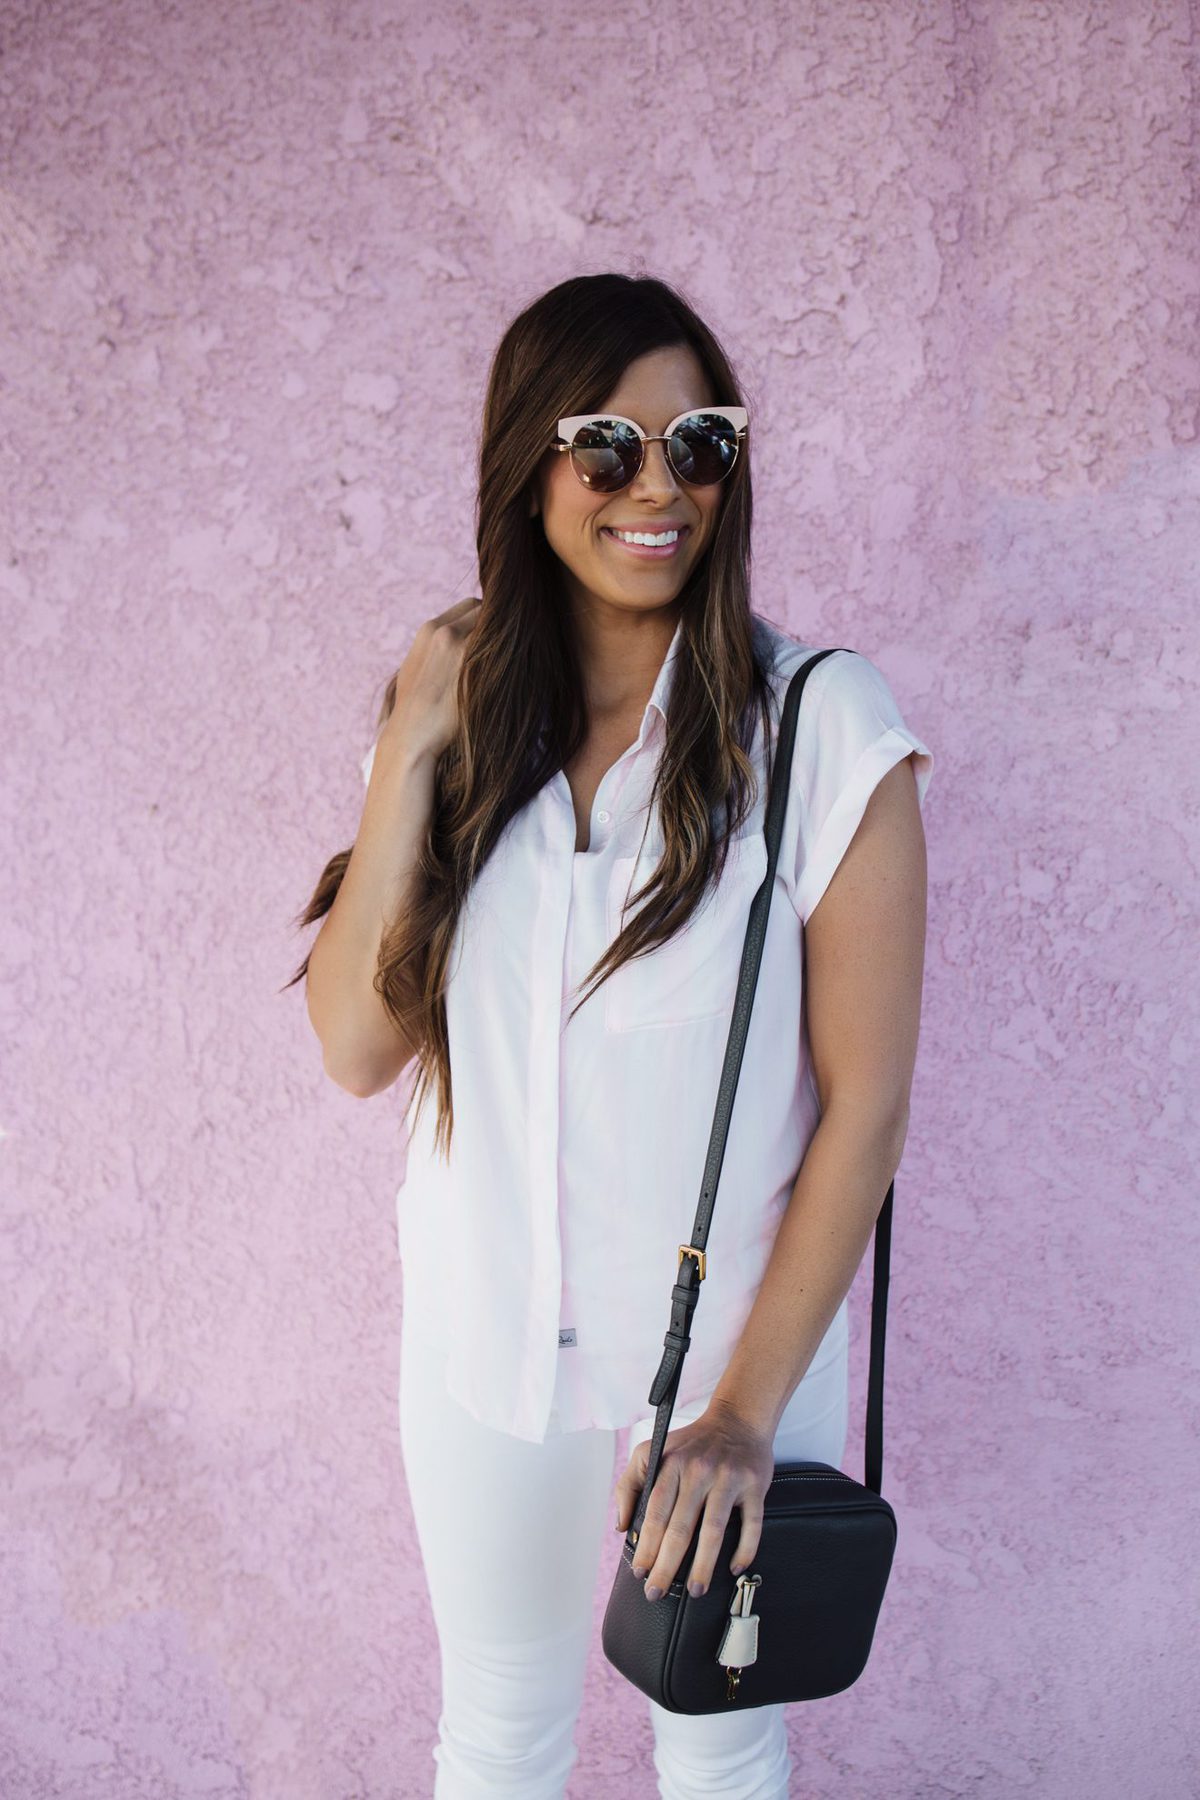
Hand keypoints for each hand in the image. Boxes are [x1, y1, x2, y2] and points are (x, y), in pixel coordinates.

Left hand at [613, 1401, 775, 1601]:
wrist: (738, 1419)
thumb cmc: (692, 1443)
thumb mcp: (651, 1451)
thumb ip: (629, 1484)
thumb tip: (621, 1526)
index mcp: (672, 1465)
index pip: (655, 1512)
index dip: (646, 1545)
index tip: (639, 1572)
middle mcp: (699, 1471)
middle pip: (680, 1527)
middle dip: (666, 1565)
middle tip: (656, 1592)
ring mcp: (728, 1478)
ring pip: (713, 1529)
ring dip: (703, 1565)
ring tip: (694, 1590)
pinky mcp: (754, 1485)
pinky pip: (752, 1523)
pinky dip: (745, 1549)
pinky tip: (734, 1567)